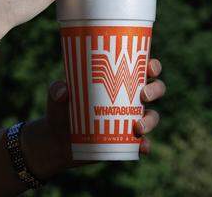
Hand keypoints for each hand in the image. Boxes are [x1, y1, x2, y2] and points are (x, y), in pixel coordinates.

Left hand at [21, 58, 166, 178]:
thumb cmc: (60, 110)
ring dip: (151, 120)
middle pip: (154, 90)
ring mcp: (129, 119)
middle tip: (143, 95)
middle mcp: (128, 98)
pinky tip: (142, 146)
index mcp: (117, 80)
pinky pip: (143, 143)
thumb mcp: (56, 97)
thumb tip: (64, 90)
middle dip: (156, 90)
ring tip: (138, 127)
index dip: (152, 66)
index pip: (141, 67)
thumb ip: (56, 89)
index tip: (150, 67)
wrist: (56, 141)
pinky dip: (146, 145)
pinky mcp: (126, 140)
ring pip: (152, 116)